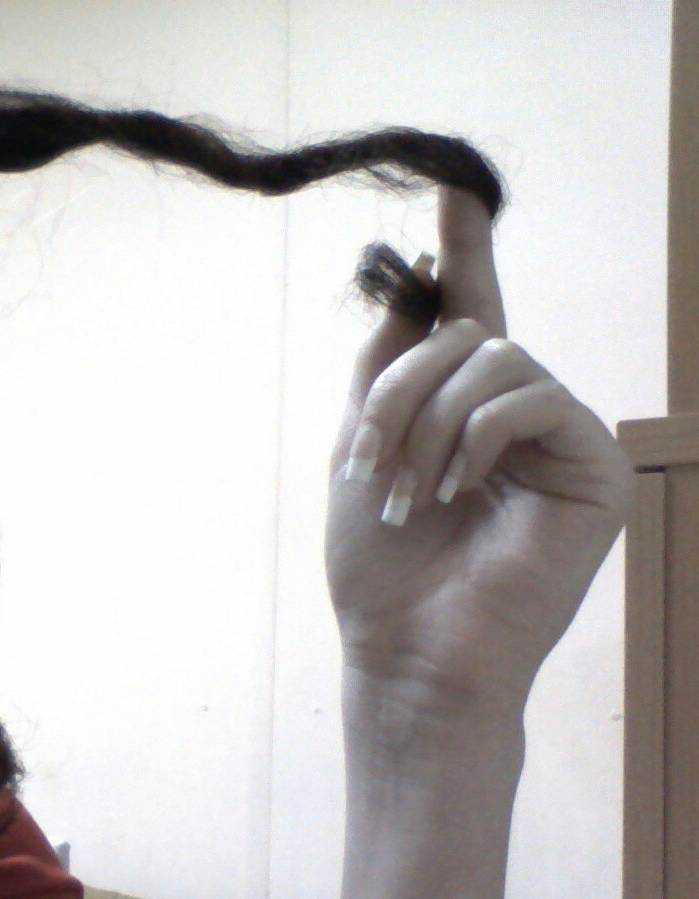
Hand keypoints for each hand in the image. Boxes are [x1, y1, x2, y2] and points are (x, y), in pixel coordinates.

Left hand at [325, 186, 636, 711]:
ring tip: (414, 494)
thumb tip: (406, 289)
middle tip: (371, 467)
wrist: (409, 649)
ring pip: (495, 359)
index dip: (462, 252)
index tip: (450, 189)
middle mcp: (516, 415)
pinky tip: (462, 490)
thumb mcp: (360, 454)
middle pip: (464, 331)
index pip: (467, 314)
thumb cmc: (383, 568)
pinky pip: (534, 396)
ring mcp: (560, 438)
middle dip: (400, 391)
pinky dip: (479, 435)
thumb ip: (383, 372)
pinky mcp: (597, 465)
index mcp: (460, 412)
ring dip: (430, 421)